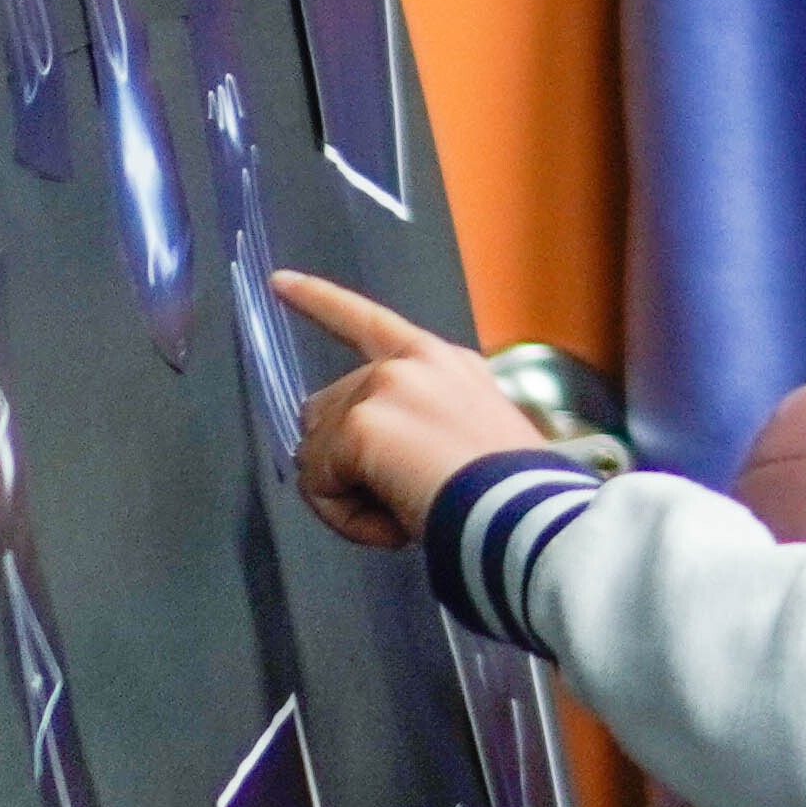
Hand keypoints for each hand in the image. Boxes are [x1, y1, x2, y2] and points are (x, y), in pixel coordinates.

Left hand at [275, 272, 536, 550]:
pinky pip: (317, 484)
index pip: (370, 322)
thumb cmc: (510, 494)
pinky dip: (345, 515)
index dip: (320, 301)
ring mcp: (385, 387)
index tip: (281, 283)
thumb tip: (347, 459)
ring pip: (315, 450)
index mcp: (446, 362)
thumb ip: (412, 425)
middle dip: (341, 459)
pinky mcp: (360, 425)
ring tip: (406, 511)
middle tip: (399, 497)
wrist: (524, 511)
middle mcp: (414, 363)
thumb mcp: (468, 437)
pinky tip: (393, 523)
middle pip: (326, 407)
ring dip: (346, 492)